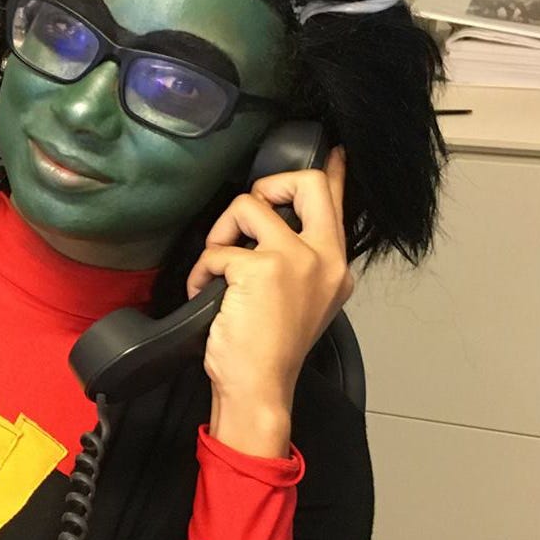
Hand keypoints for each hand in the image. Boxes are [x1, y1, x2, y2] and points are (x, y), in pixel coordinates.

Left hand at [183, 144, 353, 409]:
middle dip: (267, 185)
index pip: (338, 202)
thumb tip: (277, 227)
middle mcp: (323, 257)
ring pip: (248, 205)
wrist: (260, 389)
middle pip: (305, 181)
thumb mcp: (302, 302)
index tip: (330, 149)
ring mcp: (294, 260)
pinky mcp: (260, 269)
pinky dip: (201, 271)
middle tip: (247, 216)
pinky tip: (204, 295)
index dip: (331, 170)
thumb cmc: (271, 352)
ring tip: (216, 270)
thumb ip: (300, 262)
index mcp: (335, 265)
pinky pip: (217, 250)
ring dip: (220, 234)